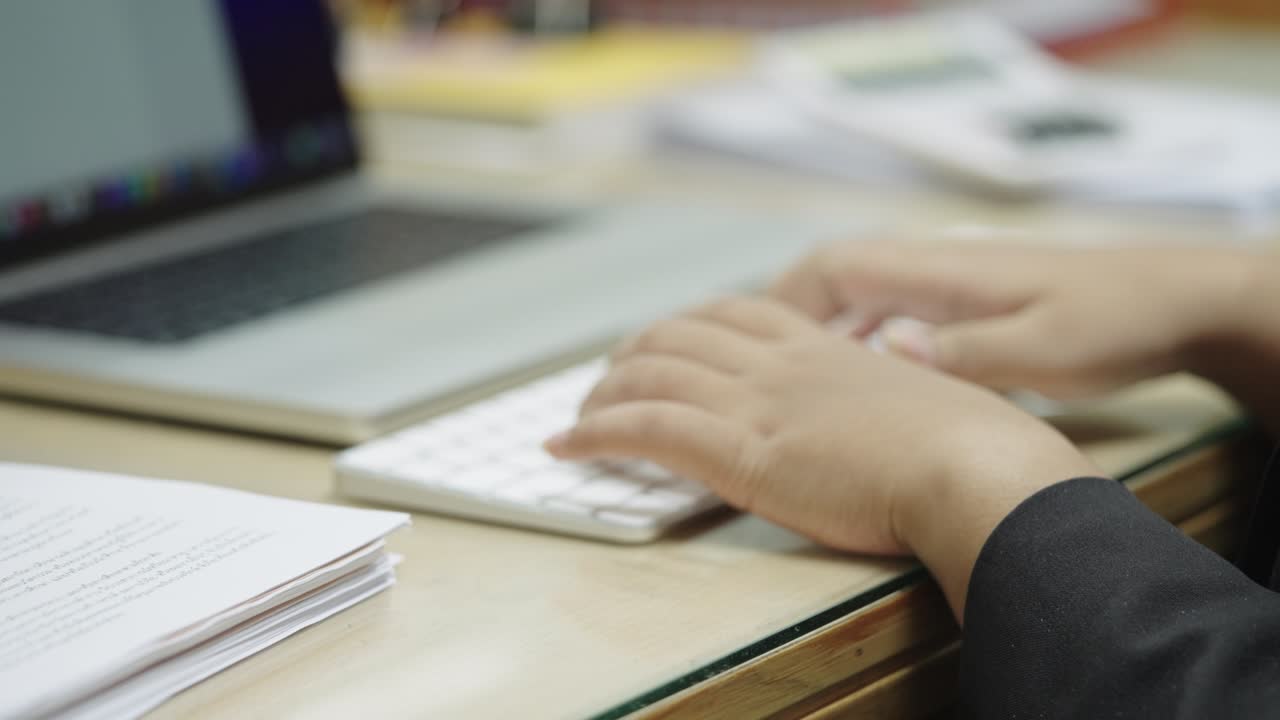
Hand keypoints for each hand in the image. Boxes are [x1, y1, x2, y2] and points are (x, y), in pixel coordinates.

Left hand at [545, 296, 1098, 618]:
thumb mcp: (926, 402)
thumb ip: (891, 395)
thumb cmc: (973, 448)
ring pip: (652, 375)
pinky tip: (570, 447)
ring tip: (578, 419)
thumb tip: (897, 410)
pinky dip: (598, 434)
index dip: (688, 325)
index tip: (665, 343)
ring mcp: (759, 404)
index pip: (736, 314)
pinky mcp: (743, 453)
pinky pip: (649, 428)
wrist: (979, 470)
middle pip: (681, 335)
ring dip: (603, 395)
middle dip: (633, 354)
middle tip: (608, 381)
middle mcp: (781, 364)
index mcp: (824, 349)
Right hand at [769, 243, 1254, 399]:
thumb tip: (881, 346)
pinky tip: (853, 384)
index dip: (780, 305)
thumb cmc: (1111, 321)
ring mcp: (945, 285)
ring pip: (854, 300)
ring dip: (813, 334)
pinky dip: (854, 343)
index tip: (748, 351)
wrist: (1175, 299)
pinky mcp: (962, 307)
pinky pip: (884, 317)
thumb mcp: (1042, 347)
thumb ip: (962, 349)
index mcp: (936, 269)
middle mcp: (930, 268)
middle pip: (829, 281)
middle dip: (780, 323)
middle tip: (748, 376)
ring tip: (781, 385)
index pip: (832, 268)